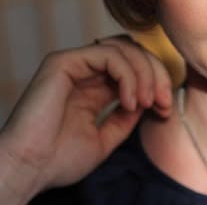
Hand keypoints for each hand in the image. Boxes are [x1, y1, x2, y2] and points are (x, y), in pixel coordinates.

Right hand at [0, 36, 172, 201]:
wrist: (27, 171)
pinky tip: (129, 100)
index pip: (135, 66)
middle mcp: (86, 70)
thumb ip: (128, 116)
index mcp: (95, 85)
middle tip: (164, 102)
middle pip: (134, 53)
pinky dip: (127, 75)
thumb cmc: (59, 160)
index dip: (157, 82)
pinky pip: (109, 55)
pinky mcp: (64, 61)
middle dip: (156, 75)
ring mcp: (75, 62)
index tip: (166, 108)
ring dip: (145, 74)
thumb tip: (152, 97)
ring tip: (146, 102)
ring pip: (125, 49)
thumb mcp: (107, 137)